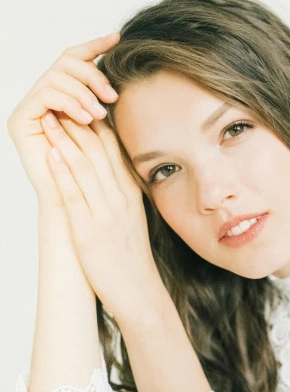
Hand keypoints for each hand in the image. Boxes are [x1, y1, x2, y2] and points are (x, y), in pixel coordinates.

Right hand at [7, 33, 120, 208]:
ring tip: (100, 113)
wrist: (80, 201)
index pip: (76, 59)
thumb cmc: (98, 170)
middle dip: (92, 74)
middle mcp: (44, 96)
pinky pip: (45, 94)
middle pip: (65, 61)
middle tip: (111, 95)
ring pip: (56, 75)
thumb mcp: (109, 125)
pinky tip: (86, 117)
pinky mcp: (20, 120)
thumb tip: (126, 67)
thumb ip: (107, 99)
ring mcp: (30, 107)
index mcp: (65, 94)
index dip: (95, 45)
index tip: (117, 38)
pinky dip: (68, 102)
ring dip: (82, 92)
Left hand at [41, 111, 159, 318]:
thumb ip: (118, 193)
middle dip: (77, 123)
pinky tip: (51, 154)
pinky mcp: (90, 230)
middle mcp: (120, 197)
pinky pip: (74, 195)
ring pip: (84, 167)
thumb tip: (102, 173)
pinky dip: (62, 172)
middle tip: (60, 100)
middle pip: (97, 151)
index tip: (78, 105)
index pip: (112, 149)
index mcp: (130, 192)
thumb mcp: (131, 218)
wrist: (138, 291)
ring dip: (65, 139)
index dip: (94, 124)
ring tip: (49, 118)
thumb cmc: (130, 257)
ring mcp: (106, 213)